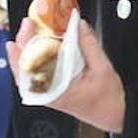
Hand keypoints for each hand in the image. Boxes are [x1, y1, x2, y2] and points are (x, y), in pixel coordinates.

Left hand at [6, 17, 125, 132]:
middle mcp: (47, 93)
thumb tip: (78, 25)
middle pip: (24, 66)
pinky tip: (31, 50)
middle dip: (23, 42)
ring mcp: (47, 93)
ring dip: (24, 51)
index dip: (28, 41)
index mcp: (56, 89)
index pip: (34, 63)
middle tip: (28, 23)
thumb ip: (89, 44)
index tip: (31, 26)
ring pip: (26, 72)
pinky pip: (34, 76)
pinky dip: (31, 61)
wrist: (113, 114)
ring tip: (27, 33)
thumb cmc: (108, 98)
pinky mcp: (51, 91)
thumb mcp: (102, 67)